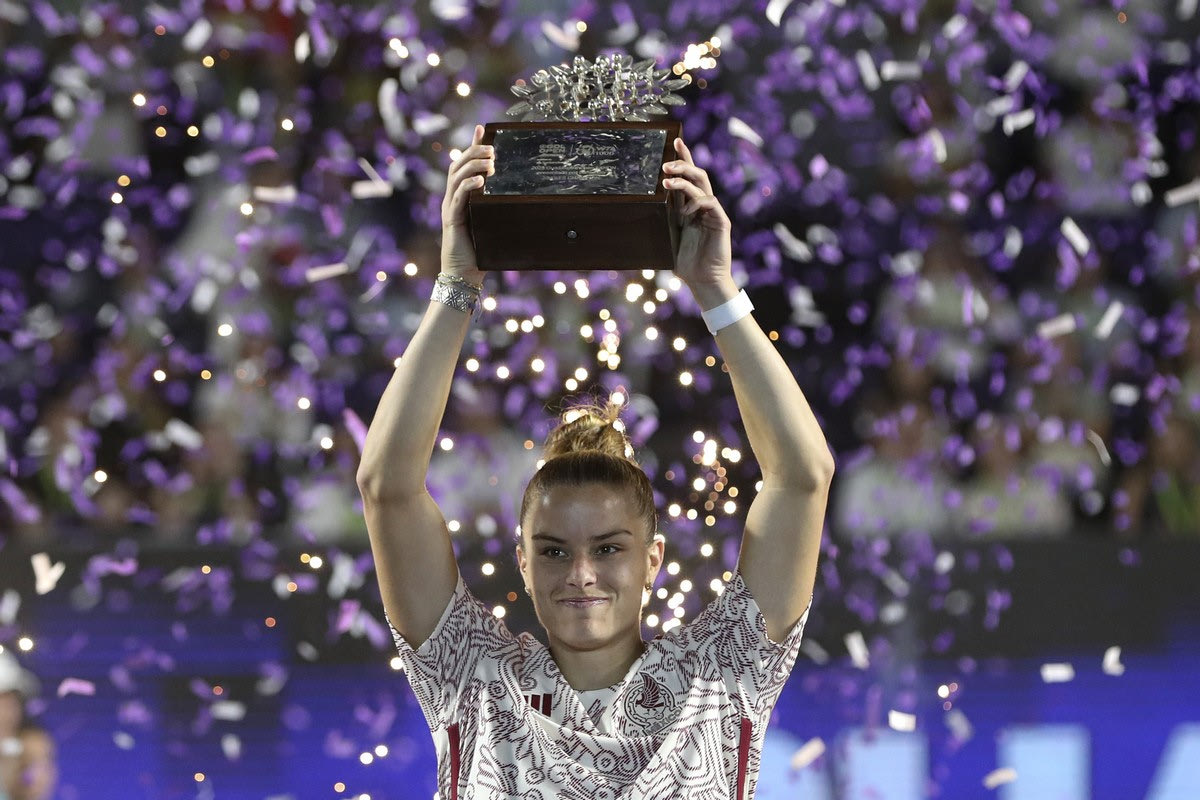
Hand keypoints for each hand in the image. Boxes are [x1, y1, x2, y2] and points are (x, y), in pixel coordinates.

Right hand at [440, 124, 493, 284]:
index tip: (481, 128)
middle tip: (491, 148)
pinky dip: (468, 187)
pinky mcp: (451, 221)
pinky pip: (457, 199)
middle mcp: (451, 199)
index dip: (471, 146)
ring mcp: (449, 209)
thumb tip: (521, 195)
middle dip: (473, 152)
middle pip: (457, 166)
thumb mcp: (492, 224)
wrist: (464, 276)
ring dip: (472, 166)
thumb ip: (499, 208)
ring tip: (489, 161)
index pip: (463, 165)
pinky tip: (481, 181)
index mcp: (460, 197)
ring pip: (456, 178)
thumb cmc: (481, 252)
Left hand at [664, 138, 733, 296]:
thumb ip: (660, 220)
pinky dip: (695, 203)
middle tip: (665, 162)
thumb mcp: (667, 236)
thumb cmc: (685, 262)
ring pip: (702, 185)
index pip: (688, 177)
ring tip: (667, 178)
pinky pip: (709, 203)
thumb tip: (635, 208)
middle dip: (683, 163)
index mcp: (691, 206)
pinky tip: (683, 212)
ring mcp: (713, 212)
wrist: (703, 281)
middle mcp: (703, 205)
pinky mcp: (721, 221)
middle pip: (697, 174)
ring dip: (685, 178)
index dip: (684, 157)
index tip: (675, 140)